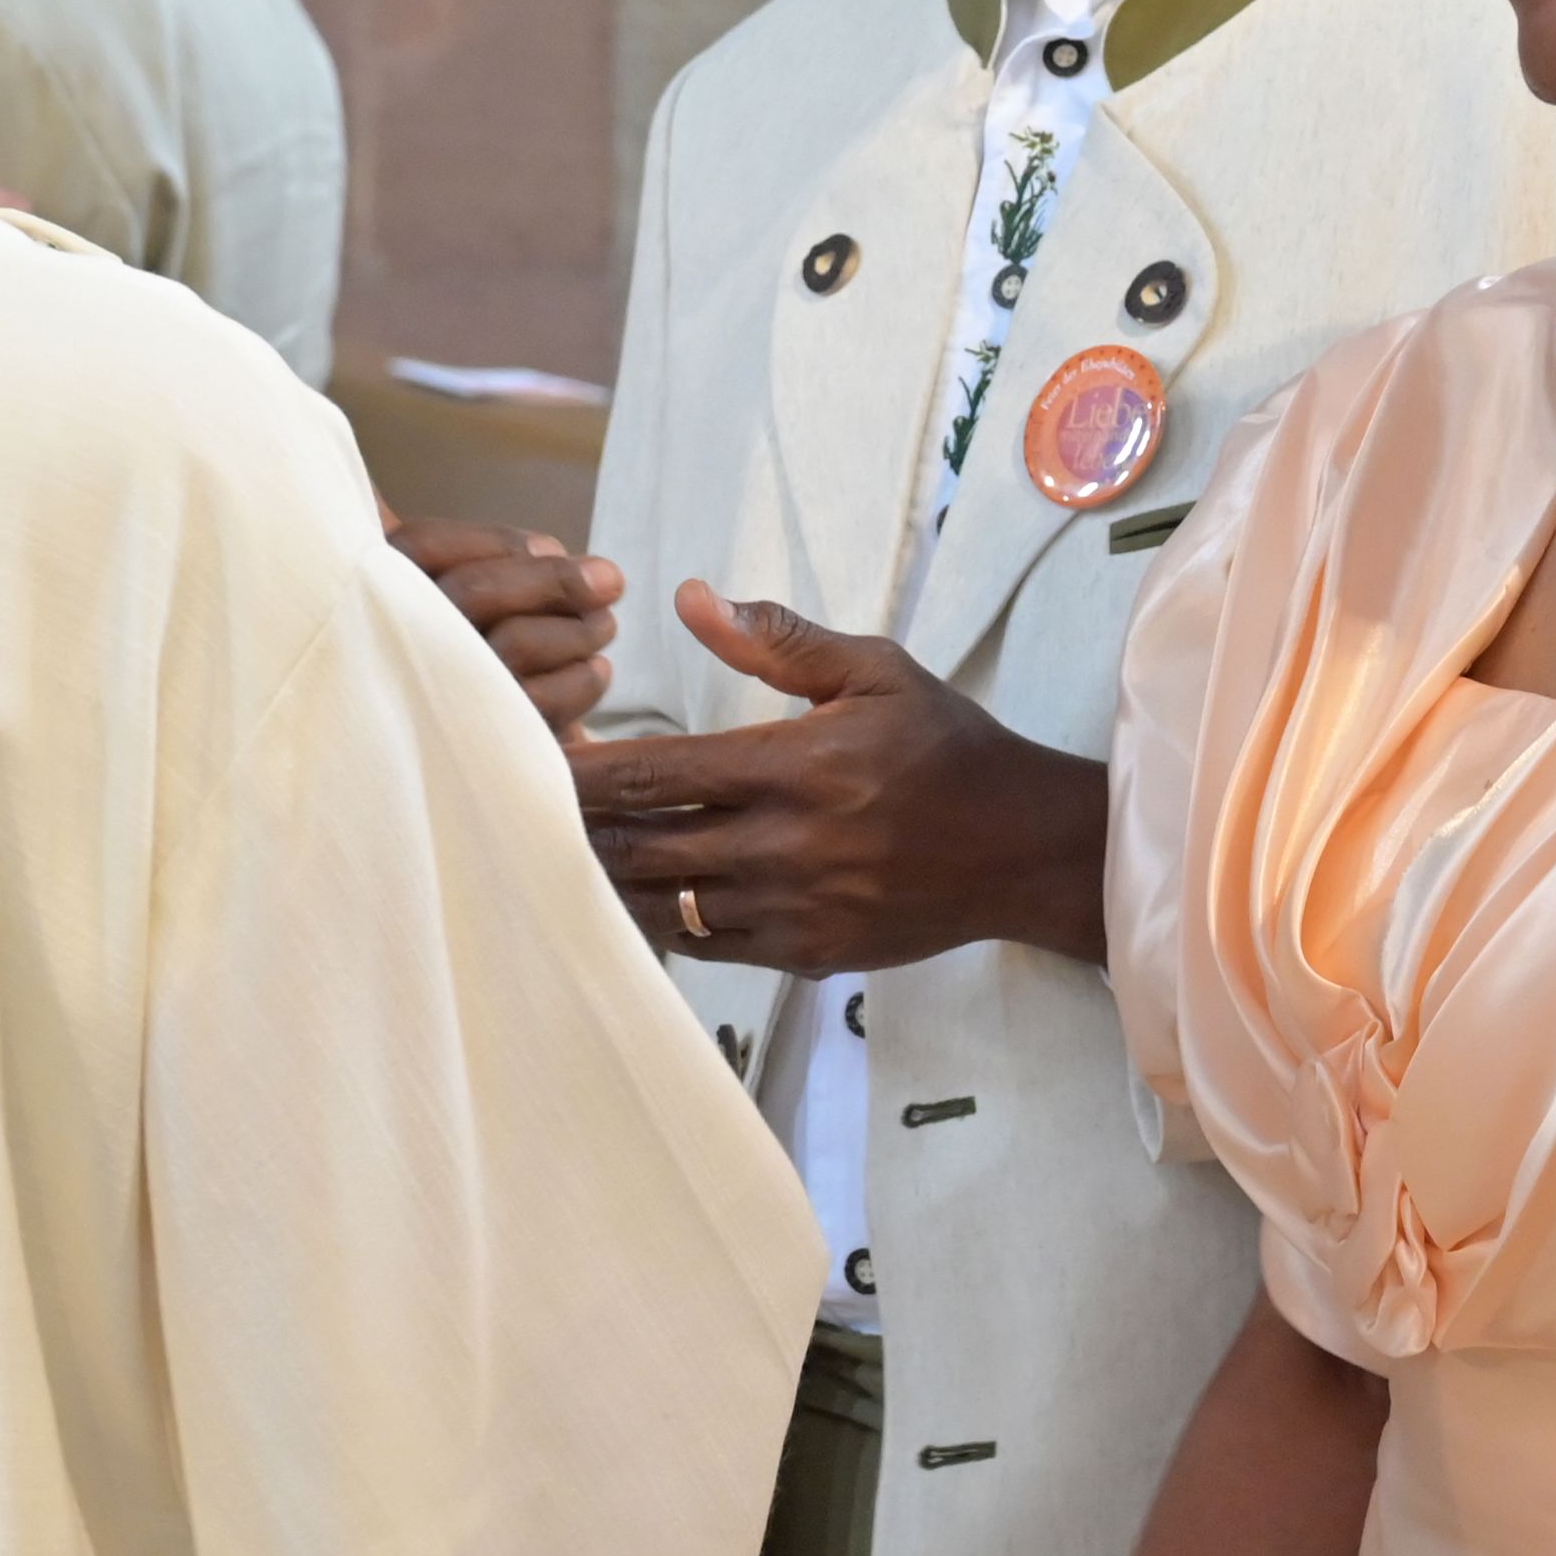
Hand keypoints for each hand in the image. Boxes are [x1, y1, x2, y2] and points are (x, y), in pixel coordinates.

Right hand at [387, 519, 623, 733]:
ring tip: (604, 625)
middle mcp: (389, 648)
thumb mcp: (437, 607)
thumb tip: (548, 549)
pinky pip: (541, 705)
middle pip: (476, 591)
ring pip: (517, 643)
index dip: (499, 542)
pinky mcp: (474, 747)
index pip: (420, 547)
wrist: (448, 784)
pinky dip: (582, 681)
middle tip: (609, 581)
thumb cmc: (453, 674)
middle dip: (556, 579)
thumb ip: (475, 564)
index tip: (551, 547)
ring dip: (578, 629)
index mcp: (368, 602)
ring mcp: (431, 701)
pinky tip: (595, 671)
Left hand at [560, 582, 1111, 972]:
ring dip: (614, 878)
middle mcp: (780, 846)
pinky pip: (705, 945)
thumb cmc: (946, 748)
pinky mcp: (802, 956)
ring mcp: (789, 911)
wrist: (1019, 850)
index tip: (538, 757)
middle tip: (537, 806)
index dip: (582, 771)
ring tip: (579, 850)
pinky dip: (667, 918)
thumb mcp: (875, 672)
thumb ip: (778, 641)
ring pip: (661, 905)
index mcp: (791, 767)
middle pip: (638, 847)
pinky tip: (650, 889)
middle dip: (580, 828)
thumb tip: (688, 600)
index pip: (651, 774)